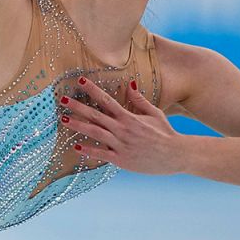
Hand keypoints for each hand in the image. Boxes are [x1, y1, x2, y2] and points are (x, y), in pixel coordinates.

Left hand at [61, 77, 186, 175]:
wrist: (177, 155)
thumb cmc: (166, 133)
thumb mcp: (154, 113)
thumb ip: (139, 100)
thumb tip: (129, 83)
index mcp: (129, 117)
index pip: (107, 100)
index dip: (92, 89)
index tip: (80, 80)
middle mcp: (123, 129)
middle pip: (96, 115)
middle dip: (78, 107)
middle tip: (62, 99)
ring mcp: (121, 145)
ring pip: (95, 133)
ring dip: (79, 125)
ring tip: (64, 119)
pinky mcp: (122, 160)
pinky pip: (102, 154)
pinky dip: (88, 150)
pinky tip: (76, 146)